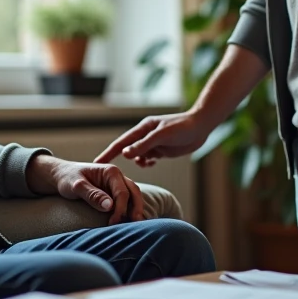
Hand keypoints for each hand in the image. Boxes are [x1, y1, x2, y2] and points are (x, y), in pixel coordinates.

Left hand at [27, 155, 144, 224]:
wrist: (61, 176)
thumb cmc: (67, 178)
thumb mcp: (76, 186)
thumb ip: (92, 194)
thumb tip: (110, 206)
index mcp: (111, 171)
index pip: (122, 192)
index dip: (120, 209)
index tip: (113, 223)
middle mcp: (117, 176)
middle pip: (134, 192)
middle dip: (137, 209)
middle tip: (136, 225)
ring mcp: (117, 184)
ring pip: (133, 196)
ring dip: (136, 210)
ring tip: (137, 226)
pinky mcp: (114, 193)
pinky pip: (127, 201)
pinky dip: (130, 210)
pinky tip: (130, 222)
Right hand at [94, 110, 214, 167]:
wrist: (201, 126)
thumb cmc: (182, 127)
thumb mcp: (162, 136)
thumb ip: (144, 145)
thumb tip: (125, 154)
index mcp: (143, 129)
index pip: (121, 143)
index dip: (108, 153)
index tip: (96, 163)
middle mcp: (145, 135)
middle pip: (126, 149)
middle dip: (116, 158)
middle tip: (105, 172)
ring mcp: (153, 143)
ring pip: (137, 155)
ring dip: (136, 161)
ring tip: (139, 165)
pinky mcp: (161, 149)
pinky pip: (148, 158)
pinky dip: (146, 162)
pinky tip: (149, 163)